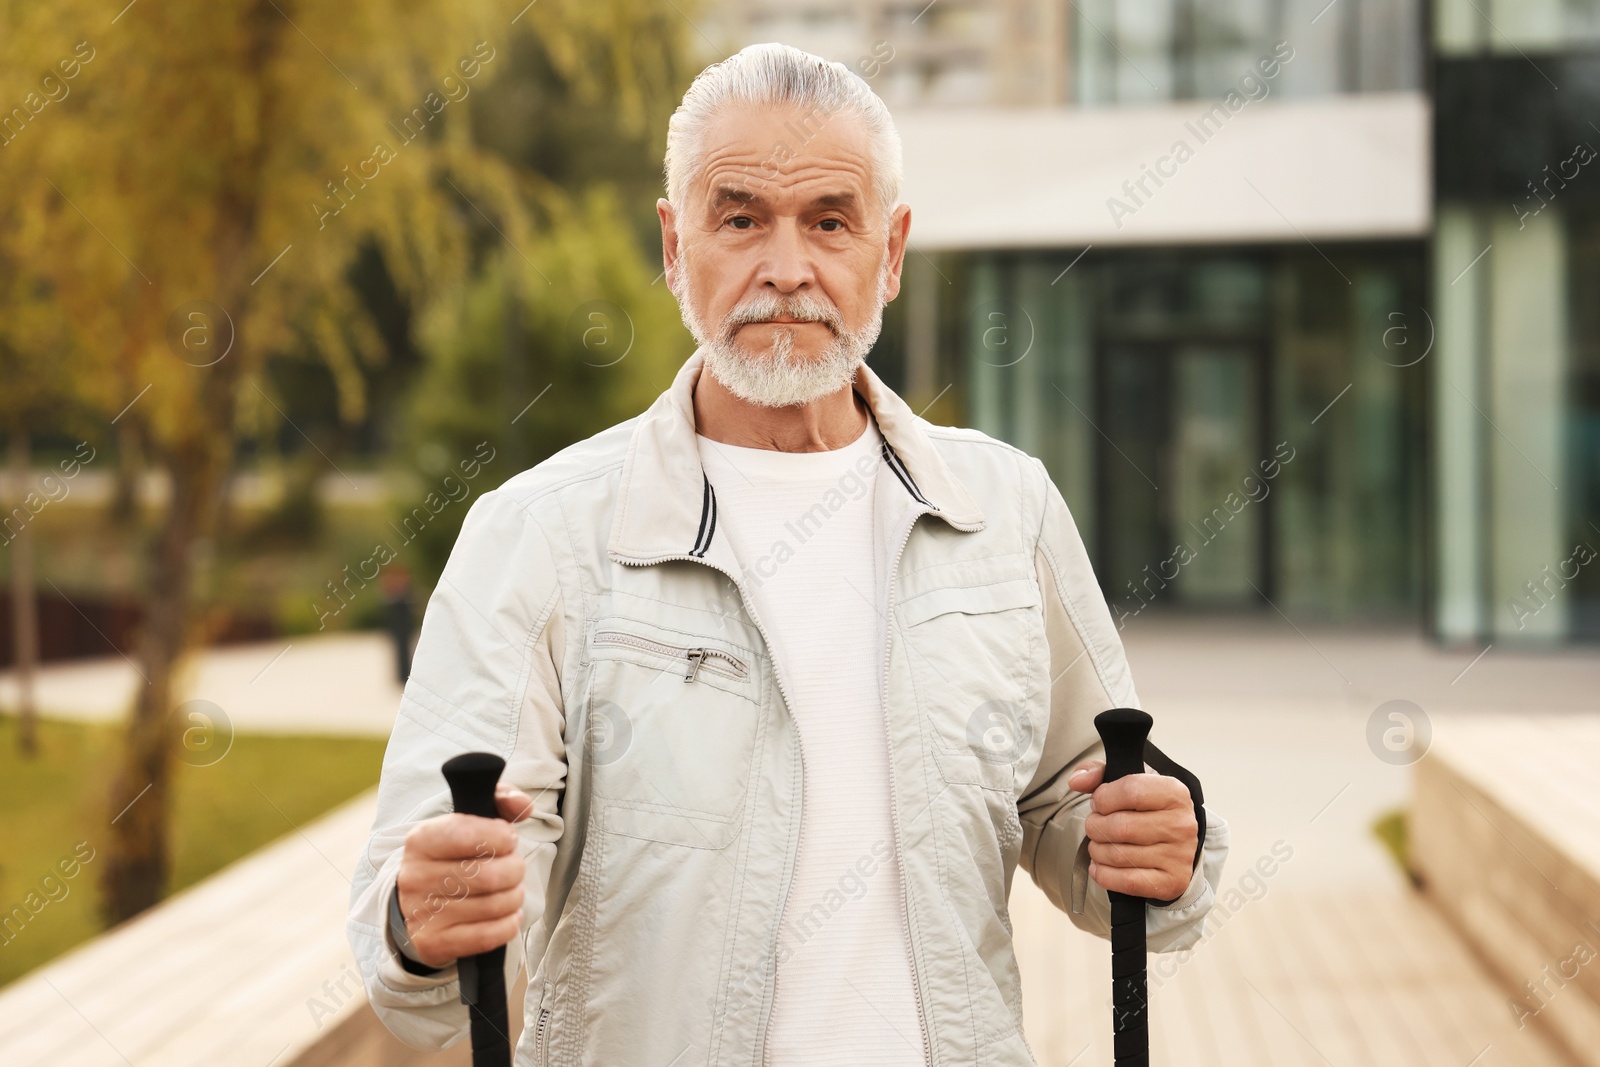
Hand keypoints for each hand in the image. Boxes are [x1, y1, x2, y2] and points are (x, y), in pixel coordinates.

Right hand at [396, 785, 533, 967]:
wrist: (418, 902)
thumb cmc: (453, 855)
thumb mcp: (470, 819)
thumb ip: (500, 799)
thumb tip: (523, 805)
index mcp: (422, 840)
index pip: (468, 834)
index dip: (501, 836)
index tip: (507, 839)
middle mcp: (416, 876)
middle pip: (488, 875)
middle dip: (514, 869)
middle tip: (512, 868)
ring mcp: (423, 913)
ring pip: (493, 905)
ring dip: (515, 896)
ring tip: (510, 890)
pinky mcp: (434, 943)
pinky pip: (488, 936)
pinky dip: (509, 925)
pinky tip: (508, 915)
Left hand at [1068, 761, 1196, 901]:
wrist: (1173, 845)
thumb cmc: (1147, 811)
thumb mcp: (1128, 783)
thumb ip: (1098, 774)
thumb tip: (1076, 781)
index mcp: (1173, 793)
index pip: (1130, 790)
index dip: (1103, 798)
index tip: (1099, 803)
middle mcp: (1181, 824)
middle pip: (1121, 826)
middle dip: (1095, 826)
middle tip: (1095, 826)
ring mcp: (1178, 856)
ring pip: (1119, 855)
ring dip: (1097, 850)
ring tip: (1099, 845)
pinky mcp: (1171, 882)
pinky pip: (1126, 882)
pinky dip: (1103, 874)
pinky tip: (1099, 866)